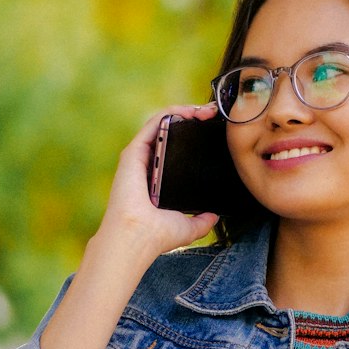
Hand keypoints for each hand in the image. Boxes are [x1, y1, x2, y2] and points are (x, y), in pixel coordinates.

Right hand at [95, 103, 220, 262]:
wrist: (138, 237)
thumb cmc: (157, 235)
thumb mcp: (189, 227)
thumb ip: (202, 220)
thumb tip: (214, 215)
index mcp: (158, 179)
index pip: (175, 148)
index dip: (193, 136)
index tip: (214, 131)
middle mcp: (147, 164)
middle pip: (171, 132)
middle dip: (193, 120)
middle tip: (214, 116)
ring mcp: (140, 156)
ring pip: (163, 124)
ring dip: (186, 111)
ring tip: (207, 111)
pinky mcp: (134, 151)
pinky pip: (155, 123)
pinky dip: (173, 113)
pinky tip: (191, 112)